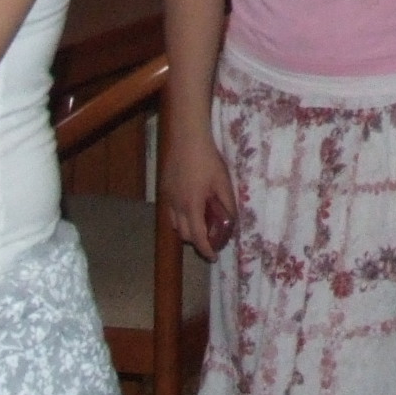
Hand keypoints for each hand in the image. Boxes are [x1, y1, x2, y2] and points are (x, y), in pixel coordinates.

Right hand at [159, 133, 236, 260]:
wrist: (187, 138)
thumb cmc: (208, 159)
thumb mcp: (223, 182)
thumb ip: (227, 204)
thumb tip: (232, 221)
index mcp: (192, 206)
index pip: (197, 237)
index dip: (206, 250)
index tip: (213, 256)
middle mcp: (176, 206)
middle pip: (184, 234)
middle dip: (197, 241)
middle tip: (211, 239)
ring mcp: (167, 197)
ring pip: (174, 224)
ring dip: (186, 230)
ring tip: (200, 225)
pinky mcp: (163, 189)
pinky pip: (170, 212)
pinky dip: (179, 218)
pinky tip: (190, 209)